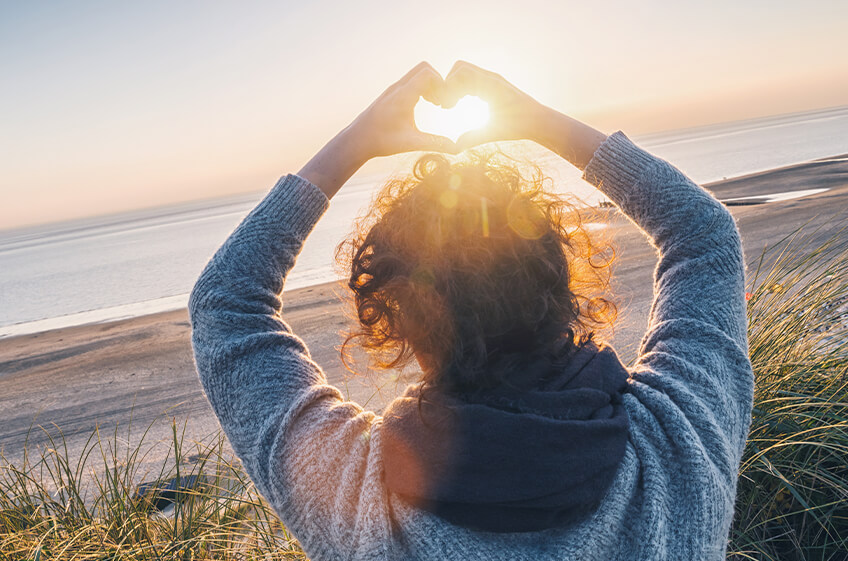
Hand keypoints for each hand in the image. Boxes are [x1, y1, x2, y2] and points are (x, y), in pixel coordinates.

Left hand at [347, 61, 457, 159]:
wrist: (357, 140)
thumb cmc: (382, 141)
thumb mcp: (411, 143)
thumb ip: (435, 143)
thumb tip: (457, 149)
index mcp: (403, 96)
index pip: (428, 74)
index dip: (441, 85)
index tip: (443, 104)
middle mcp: (398, 88)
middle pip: (424, 68)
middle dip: (438, 82)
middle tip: (441, 102)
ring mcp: (393, 89)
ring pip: (417, 73)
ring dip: (429, 84)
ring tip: (435, 104)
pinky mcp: (392, 94)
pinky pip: (411, 81)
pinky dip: (421, 88)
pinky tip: (423, 104)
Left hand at [443, 60, 606, 168]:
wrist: (537, 124)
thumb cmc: (516, 127)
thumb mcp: (488, 132)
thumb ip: (472, 137)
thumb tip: (456, 147)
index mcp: (483, 88)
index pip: (458, 78)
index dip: (447, 90)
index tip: (445, 107)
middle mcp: (485, 80)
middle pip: (456, 69)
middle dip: (445, 84)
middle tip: (443, 105)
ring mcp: (491, 78)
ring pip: (460, 67)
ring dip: (450, 84)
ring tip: (449, 105)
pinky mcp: (495, 82)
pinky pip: (470, 73)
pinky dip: (458, 86)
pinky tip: (458, 104)